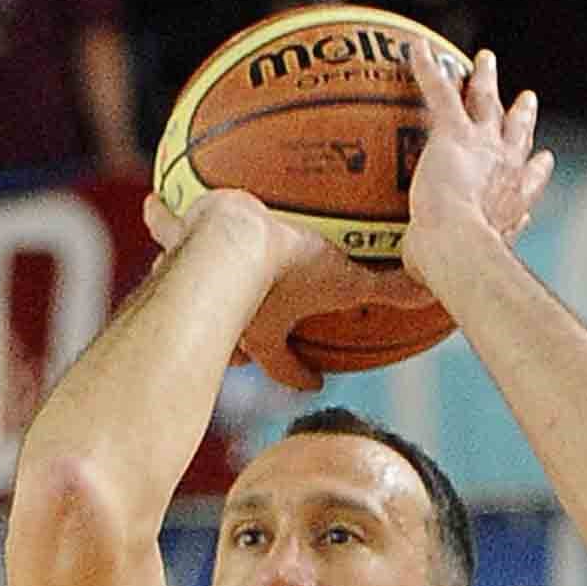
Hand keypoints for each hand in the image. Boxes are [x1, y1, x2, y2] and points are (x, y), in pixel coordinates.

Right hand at [147, 185, 401, 394]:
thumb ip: (388, 287)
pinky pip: (167, 227)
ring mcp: (197, 280)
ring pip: (193, 293)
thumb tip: (433, 295)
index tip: (313, 381)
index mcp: (267, 331)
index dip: (299, 376)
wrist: (232, 236)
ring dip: (193, 286)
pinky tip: (153, 204)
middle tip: (240, 349)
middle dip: (235, 347)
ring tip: (191, 280)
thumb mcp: (346, 278)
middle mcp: (227, 315)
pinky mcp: (180, 239)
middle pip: (230, 343)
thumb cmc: (287, 265)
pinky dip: (162, 218)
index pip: (285, 366)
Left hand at [395, 38, 555, 287]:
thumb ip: (444, 275)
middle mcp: (507, 171)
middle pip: (518, 134)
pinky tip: (415, 48)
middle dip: (523, 115)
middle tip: (527, 98)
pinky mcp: (454, 133)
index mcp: (512, 206)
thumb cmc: (455, 274)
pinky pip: (440, 92)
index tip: (543, 159)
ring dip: (485, 78)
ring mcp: (484, 147)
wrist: (458, 250)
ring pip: (487, 102)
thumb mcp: (456, 277)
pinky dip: (428, 69)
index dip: (536, 170)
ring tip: (484, 59)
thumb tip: (428, 284)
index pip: (530, 183)